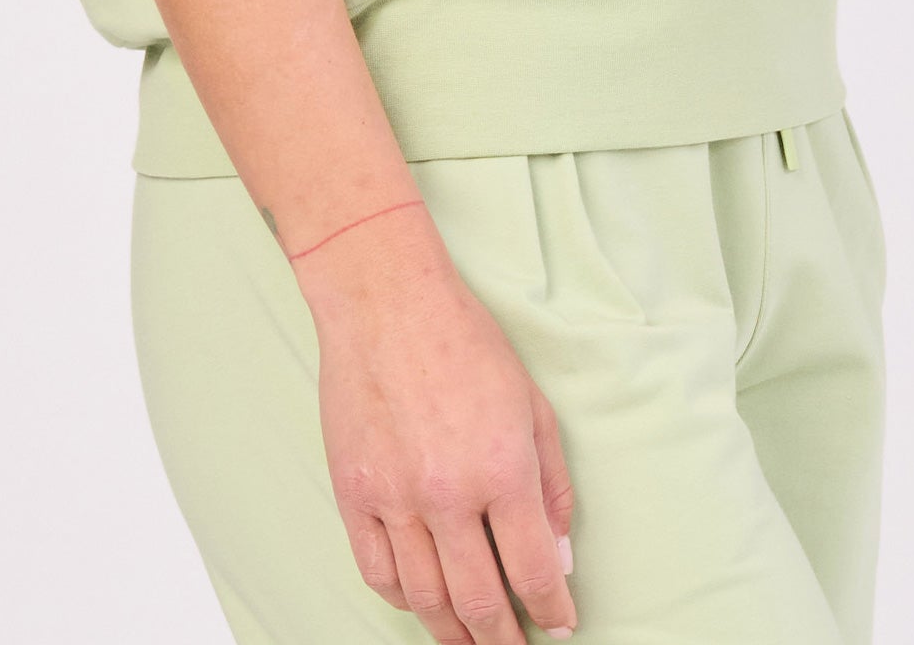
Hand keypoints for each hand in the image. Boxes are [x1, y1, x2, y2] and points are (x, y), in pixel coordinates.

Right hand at [301, 215, 578, 641]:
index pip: (535, 572)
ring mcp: (394, 499)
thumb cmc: (465, 343)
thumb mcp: (532, 403)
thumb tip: (558, 554)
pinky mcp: (353, 495)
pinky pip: (378, 573)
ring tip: (471, 640)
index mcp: (502, 469)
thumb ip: (552, 483)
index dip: (553, 610)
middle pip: (479, 601)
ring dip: (454, 632)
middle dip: (502, 639)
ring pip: (426, 600)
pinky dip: (404, 599)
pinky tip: (422, 601)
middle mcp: (448, 494)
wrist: (386, 302)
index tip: (560, 623)